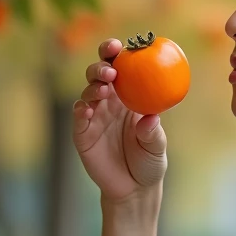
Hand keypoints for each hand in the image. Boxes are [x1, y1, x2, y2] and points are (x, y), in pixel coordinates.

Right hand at [72, 38, 167, 202]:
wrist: (133, 189)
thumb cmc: (149, 163)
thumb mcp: (156, 148)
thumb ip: (153, 134)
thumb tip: (151, 118)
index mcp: (129, 96)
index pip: (121, 68)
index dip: (116, 53)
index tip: (120, 46)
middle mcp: (109, 102)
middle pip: (99, 74)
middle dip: (101, 65)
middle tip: (111, 70)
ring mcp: (94, 116)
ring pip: (88, 91)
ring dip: (94, 86)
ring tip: (104, 89)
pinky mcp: (82, 133)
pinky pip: (79, 116)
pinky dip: (81, 108)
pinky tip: (87, 108)